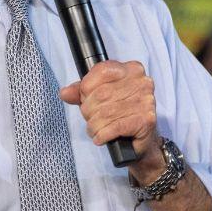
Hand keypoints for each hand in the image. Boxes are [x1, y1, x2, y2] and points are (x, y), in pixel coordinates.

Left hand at [60, 60, 162, 181]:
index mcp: (131, 70)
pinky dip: (102, 135)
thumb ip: (81, 92)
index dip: (87, 86)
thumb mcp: (99, 97)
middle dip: (88, 110)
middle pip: (101, 94)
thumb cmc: (120, 114)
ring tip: (95, 130)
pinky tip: (101, 137)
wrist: (141, 140)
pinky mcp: (145, 121)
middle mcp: (142, 83)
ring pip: (105, 113)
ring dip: (94, 126)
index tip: (85, 97)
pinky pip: (114, 127)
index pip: (102, 70)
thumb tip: (65, 93)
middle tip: (91, 118)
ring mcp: (146, 101)